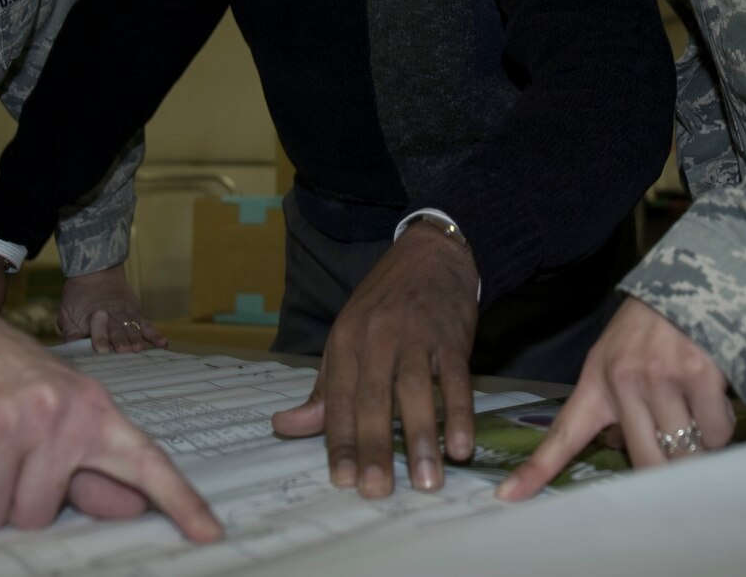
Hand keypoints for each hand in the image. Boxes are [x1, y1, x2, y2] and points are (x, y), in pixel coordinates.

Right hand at [0, 245, 220, 538]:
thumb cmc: (12, 375)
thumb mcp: (66, 407)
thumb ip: (95, 463)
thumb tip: (132, 506)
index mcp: (93, 411)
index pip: (145, 462)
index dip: (180, 501)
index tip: (210, 534)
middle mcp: (55, 417)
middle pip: (37, 516)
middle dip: (15, 499)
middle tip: (5, 455)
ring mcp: (5, 428)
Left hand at [59, 265, 167, 352]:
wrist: (97, 271)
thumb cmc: (79, 295)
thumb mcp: (66, 311)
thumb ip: (69, 330)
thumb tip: (71, 345)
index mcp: (92, 317)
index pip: (97, 328)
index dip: (99, 338)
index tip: (101, 349)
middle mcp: (111, 316)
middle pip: (117, 330)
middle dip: (120, 340)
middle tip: (124, 350)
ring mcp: (126, 315)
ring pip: (132, 328)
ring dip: (135, 339)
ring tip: (139, 349)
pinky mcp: (137, 314)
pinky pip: (147, 325)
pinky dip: (155, 335)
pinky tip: (163, 344)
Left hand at [271, 224, 478, 497]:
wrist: (431, 254)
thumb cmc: (384, 303)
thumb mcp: (346, 337)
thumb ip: (324, 388)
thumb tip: (284, 425)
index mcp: (345, 342)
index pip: (338, 399)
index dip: (339, 441)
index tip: (343, 480)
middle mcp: (377, 339)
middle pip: (374, 400)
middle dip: (376, 447)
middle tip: (378, 490)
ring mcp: (416, 337)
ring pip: (416, 392)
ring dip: (422, 438)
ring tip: (427, 481)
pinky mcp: (451, 337)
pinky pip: (456, 380)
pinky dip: (460, 414)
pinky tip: (461, 446)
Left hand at [495, 296, 732, 500]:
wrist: (691, 282)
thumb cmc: (653, 329)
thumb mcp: (617, 360)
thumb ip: (615, 406)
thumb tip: (621, 451)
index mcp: (597, 382)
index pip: (564, 433)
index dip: (537, 469)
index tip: (508, 497)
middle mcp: (624, 381)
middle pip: (646, 463)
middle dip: (670, 466)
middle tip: (680, 445)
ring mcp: (661, 378)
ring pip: (686, 451)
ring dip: (700, 444)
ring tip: (698, 410)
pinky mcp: (699, 374)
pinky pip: (716, 432)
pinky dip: (721, 426)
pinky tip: (714, 399)